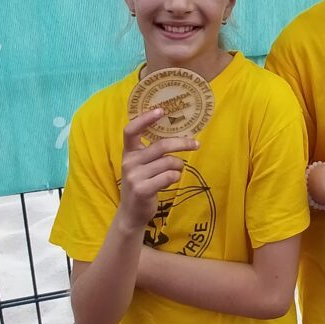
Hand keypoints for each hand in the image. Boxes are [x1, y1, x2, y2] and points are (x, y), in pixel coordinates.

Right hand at [117, 110, 198, 229]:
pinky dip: (176, 177)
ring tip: (177, 170)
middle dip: (182, 143)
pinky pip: (169, 176)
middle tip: (196, 144)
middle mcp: (129, 162)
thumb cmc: (142, 183)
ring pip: (168, 162)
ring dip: (179, 165)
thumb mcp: (141, 165)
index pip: (131, 130)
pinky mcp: (142, 189)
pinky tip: (172, 180)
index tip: (161, 110)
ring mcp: (134, 176)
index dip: (145, 119)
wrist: (131, 213)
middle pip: (161, 145)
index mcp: (128, 152)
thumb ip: (151, 151)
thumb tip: (178, 134)